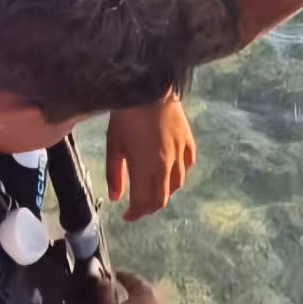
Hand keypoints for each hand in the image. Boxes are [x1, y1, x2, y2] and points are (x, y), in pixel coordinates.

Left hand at [105, 96, 196, 221]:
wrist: (150, 87)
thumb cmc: (127, 115)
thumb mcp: (114, 144)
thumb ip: (114, 174)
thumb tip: (116, 198)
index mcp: (147, 168)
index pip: (144, 202)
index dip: (135, 214)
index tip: (126, 216)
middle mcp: (167, 165)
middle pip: (162, 198)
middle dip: (149, 207)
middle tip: (137, 207)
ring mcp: (181, 153)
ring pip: (177, 185)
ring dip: (164, 192)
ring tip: (152, 190)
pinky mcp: (188, 141)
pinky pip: (187, 166)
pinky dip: (178, 174)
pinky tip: (170, 171)